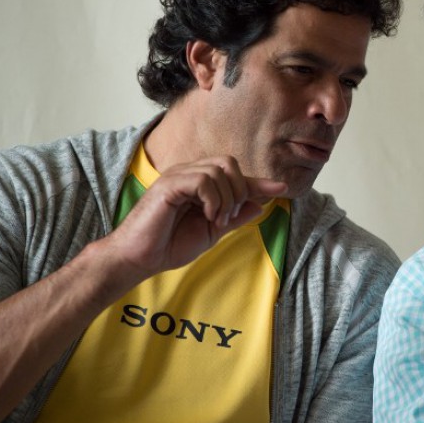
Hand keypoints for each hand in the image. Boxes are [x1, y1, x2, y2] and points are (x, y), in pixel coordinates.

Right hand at [100, 156, 286, 281]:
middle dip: (240, 189)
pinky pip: (202, 180)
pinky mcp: (168, 185)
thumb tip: (260, 206)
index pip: (234, 175)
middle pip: (229, 163)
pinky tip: (208, 215)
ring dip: (227, 198)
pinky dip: (213, 199)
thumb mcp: (211, 231)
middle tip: (228, 217)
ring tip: (216, 220)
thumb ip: (233, 217)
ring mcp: (177, 176)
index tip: (282, 189)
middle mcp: (188, 174)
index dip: (258, 182)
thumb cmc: (169, 245)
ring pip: (219, 170)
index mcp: (198, 184)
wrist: (140, 259)